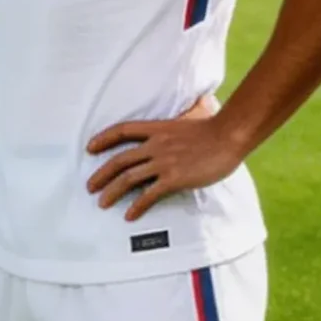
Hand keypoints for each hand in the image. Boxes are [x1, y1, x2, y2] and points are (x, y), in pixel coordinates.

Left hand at [84, 94, 235, 220]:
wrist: (230, 135)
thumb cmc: (217, 127)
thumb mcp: (194, 116)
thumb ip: (185, 118)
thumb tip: (197, 106)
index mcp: (159, 129)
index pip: (123, 131)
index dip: (103, 139)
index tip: (90, 148)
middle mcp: (156, 145)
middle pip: (119, 160)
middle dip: (101, 174)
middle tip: (90, 187)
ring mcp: (164, 162)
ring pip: (128, 178)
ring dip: (112, 192)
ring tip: (102, 203)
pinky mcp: (173, 178)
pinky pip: (149, 194)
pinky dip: (136, 206)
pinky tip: (130, 215)